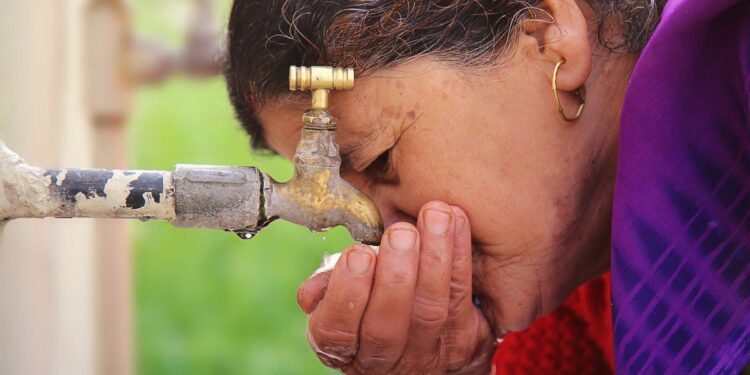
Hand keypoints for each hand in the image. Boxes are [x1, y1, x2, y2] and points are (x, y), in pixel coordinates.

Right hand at [297, 201, 496, 373]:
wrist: (427, 344)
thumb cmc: (372, 305)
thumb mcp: (343, 305)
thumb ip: (328, 291)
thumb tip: (310, 293)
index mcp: (346, 348)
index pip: (336, 332)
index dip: (346, 294)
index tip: (358, 253)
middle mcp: (385, 359)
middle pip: (387, 327)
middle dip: (394, 277)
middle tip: (400, 234)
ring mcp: (428, 353)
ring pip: (430, 310)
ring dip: (434, 259)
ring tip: (434, 216)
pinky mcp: (466, 340)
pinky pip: (462, 295)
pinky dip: (459, 254)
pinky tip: (455, 219)